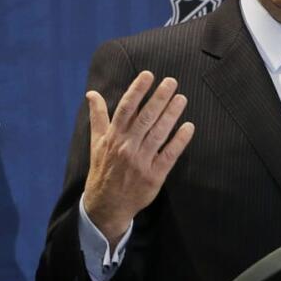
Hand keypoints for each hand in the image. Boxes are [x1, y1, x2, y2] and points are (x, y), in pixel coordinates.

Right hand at [81, 71, 195, 244]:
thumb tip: (91, 93)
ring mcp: (141, 161)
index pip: (125, 108)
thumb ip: (98, 116)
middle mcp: (126, 147)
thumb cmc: (103, 169)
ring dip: (171, 114)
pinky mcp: (154, 175)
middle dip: (159, 98)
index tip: (148, 75)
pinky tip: (189, 127)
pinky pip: (169, 155)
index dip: (137, 90)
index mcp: (113, 137)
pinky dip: (179, 140)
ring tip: (182, 98)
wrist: (106, 205)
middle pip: (145, 117)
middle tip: (172, 82)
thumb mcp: (96, 142)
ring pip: (159, 133)